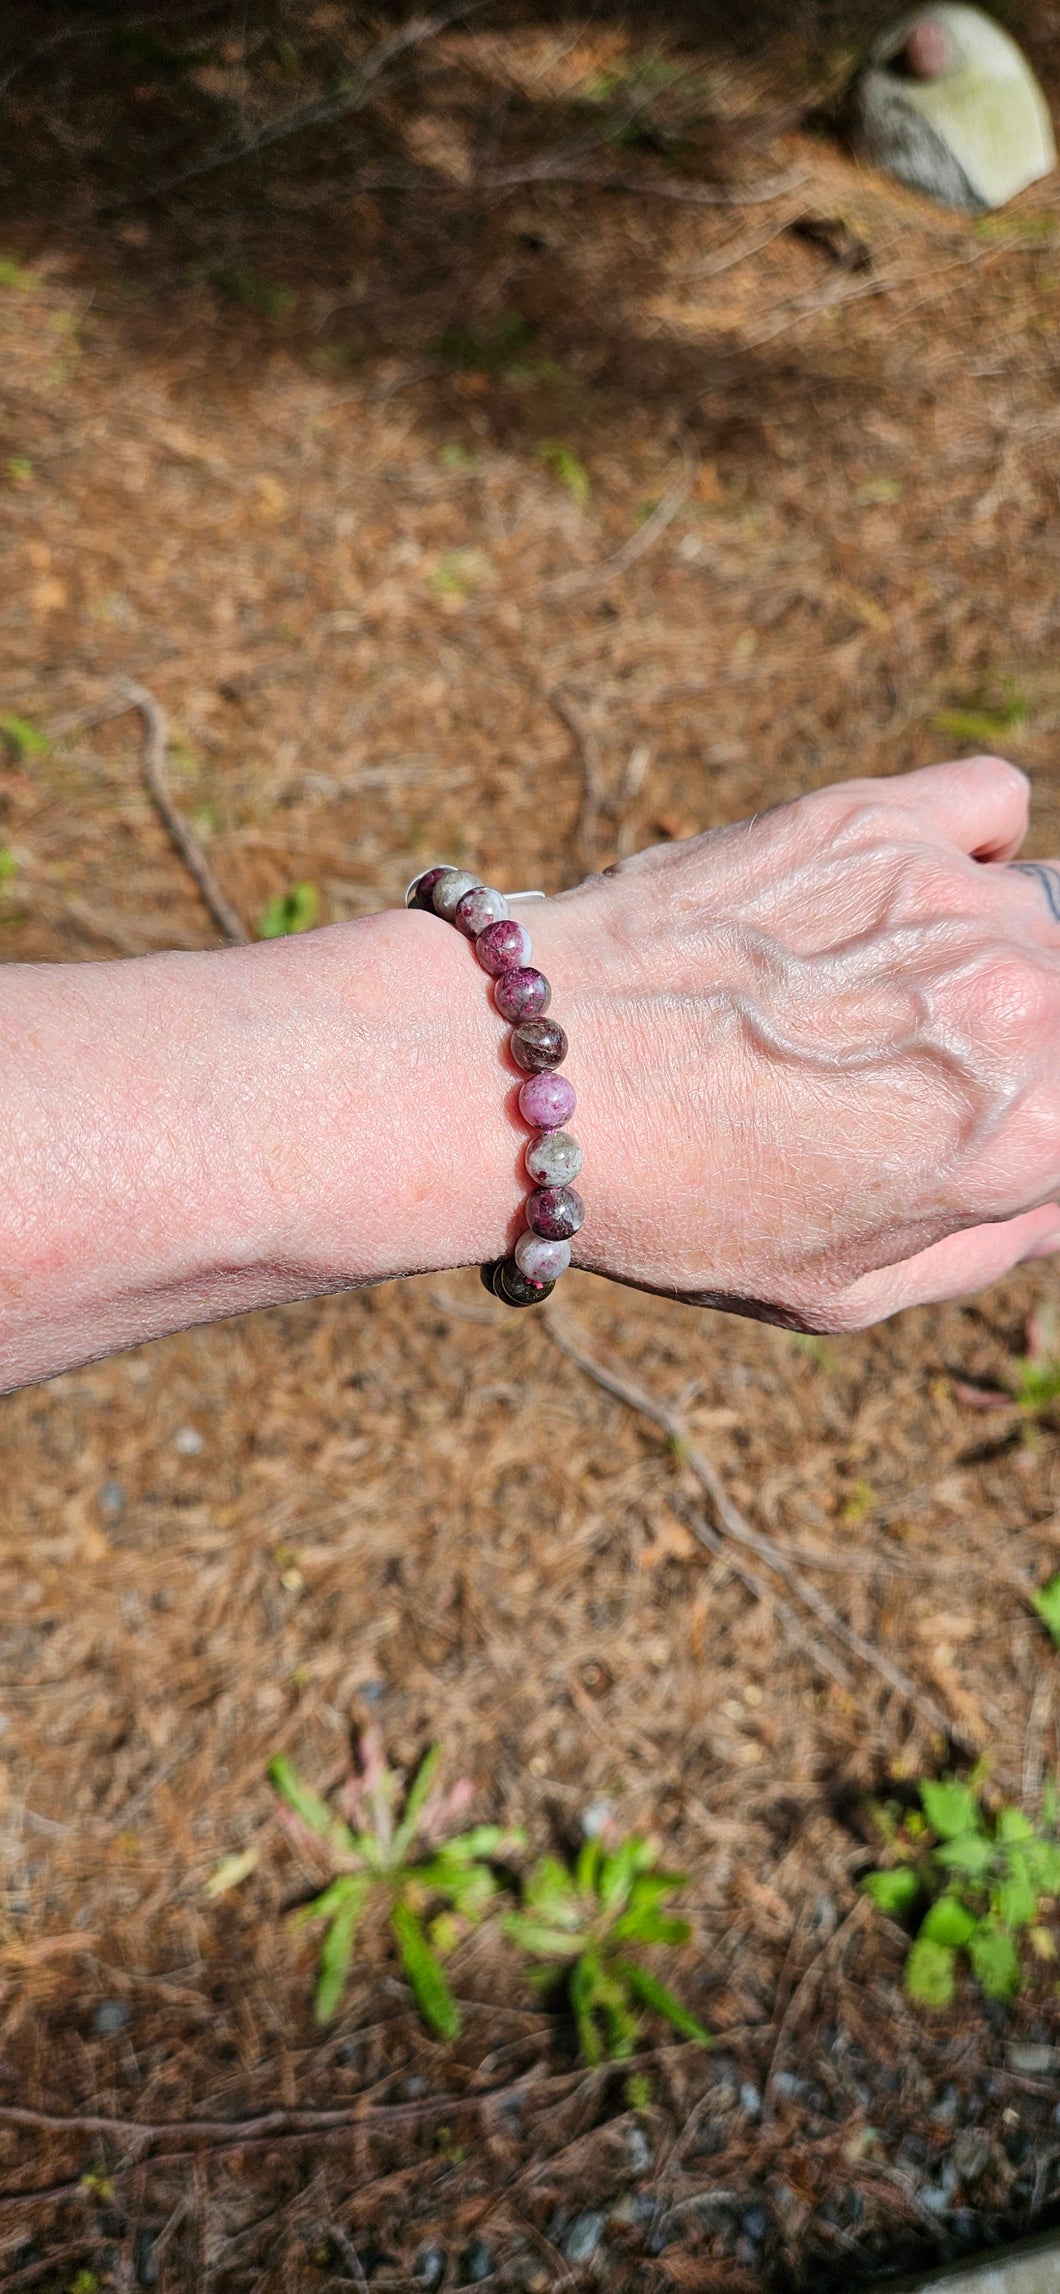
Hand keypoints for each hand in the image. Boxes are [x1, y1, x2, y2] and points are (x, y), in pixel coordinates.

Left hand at [534, 757, 1059, 1328]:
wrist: (536, 1076)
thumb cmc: (678, 1205)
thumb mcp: (842, 1293)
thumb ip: (983, 1248)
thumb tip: (1050, 1203)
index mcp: (1031, 1135)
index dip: (1026, 1118)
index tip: (964, 1117)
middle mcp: (1020, 1006)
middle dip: (1018, 1044)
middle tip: (906, 1066)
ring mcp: (953, 898)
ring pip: (1037, 911)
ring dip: (984, 951)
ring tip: (873, 990)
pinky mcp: (879, 815)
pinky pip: (992, 803)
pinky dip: (967, 839)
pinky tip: (897, 890)